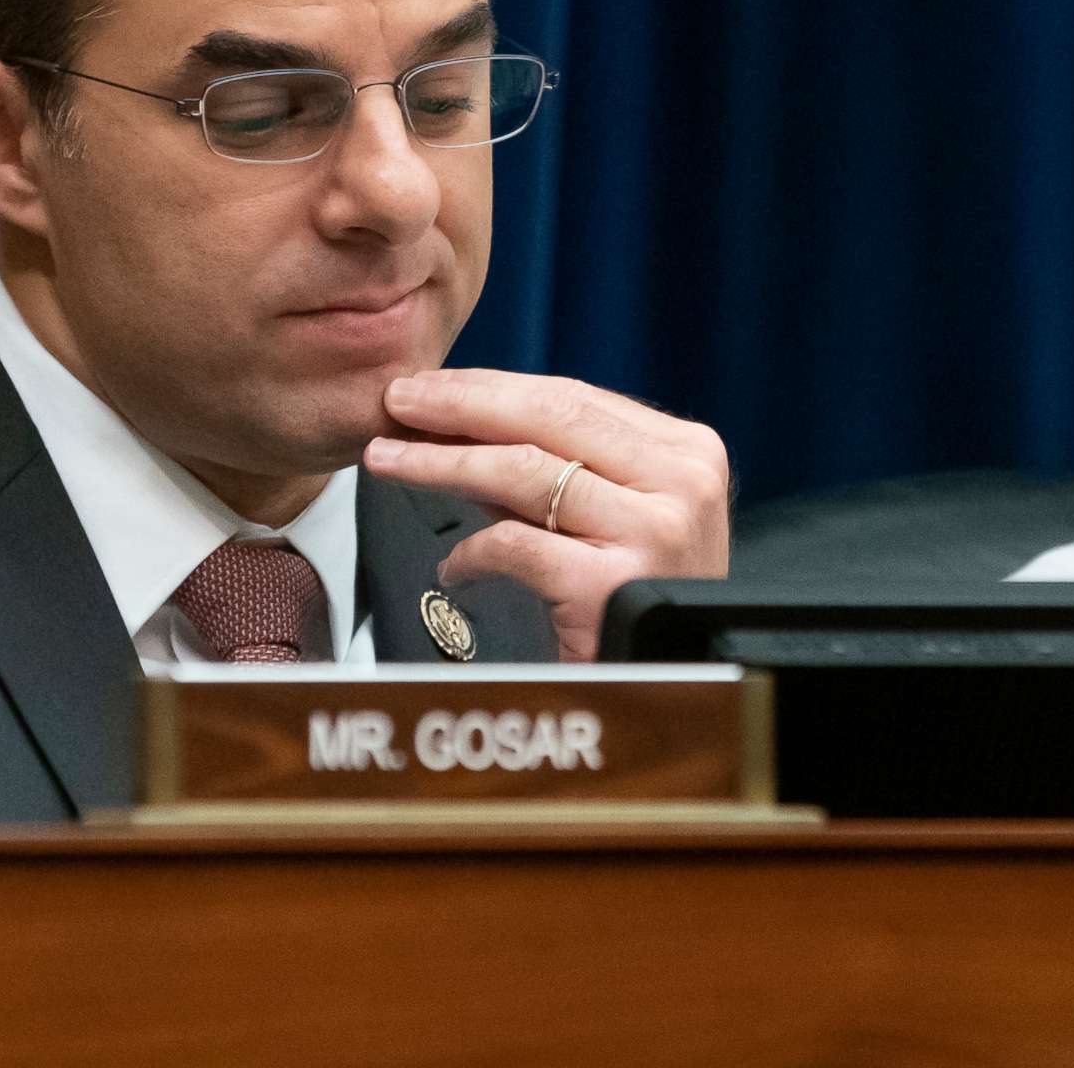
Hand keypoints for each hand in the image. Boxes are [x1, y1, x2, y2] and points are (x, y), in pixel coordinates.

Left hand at [363, 369, 729, 661]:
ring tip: (387, 458)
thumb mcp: (616, 516)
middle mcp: (682, 484)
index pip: (572, 398)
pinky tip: (449, 566)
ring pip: (521, 472)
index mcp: (686, 452)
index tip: (432, 388)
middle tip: (398, 402)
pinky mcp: (610, 586)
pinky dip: (470, 553)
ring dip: (441, 462)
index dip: (491, 388)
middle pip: (546, 419)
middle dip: (459, 406)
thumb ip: (556, 469)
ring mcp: (652, 533)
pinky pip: (514, 547)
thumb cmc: (640, 600)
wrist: (675, 685)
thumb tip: (457, 425)